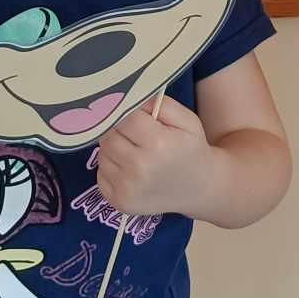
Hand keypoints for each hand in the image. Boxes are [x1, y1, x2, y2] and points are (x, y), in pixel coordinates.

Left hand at [95, 95, 212, 218]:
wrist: (197, 189)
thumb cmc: (190, 149)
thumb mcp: (186, 119)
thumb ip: (159, 103)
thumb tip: (130, 96)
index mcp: (159, 144)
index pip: (125, 117)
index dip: (130, 113)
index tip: (138, 116)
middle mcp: (140, 168)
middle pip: (109, 135)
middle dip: (119, 129)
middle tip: (135, 134)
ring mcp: (127, 188)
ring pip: (102, 153)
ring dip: (114, 148)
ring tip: (134, 151)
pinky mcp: (118, 201)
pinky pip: (101, 173)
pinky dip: (111, 167)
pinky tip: (130, 168)